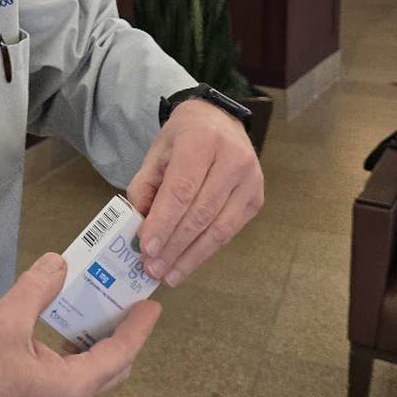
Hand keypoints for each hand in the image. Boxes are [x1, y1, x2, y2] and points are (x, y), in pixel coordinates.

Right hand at [0, 253, 160, 396]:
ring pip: (93, 374)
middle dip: (125, 336)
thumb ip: (37, 287)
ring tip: (102, 310)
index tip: (152, 305)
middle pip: (113, 368)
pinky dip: (80, 352)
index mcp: (71, 385)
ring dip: (101, 344)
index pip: (119, 354)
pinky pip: (73, 377)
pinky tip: (67, 329)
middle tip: (129, 303)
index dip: (138, 328)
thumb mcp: (6, 318)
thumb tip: (59, 262)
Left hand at [126, 100, 263, 287]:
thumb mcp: (156, 153)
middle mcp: (233, 160)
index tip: (146, 249)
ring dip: (190, 256)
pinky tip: (187, 263)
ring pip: (218, 228)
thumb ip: (145, 187)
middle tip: (152, 269)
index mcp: (202, 141)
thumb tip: (140, 228)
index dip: (164, 222)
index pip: (182, 189)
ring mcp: (250, 181)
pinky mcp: (256, 200)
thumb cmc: (183, 138)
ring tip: (168, 275)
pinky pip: (229, 232)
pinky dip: (206, 250)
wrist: (219, 120)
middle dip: (174, 245)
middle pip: (200, 213)